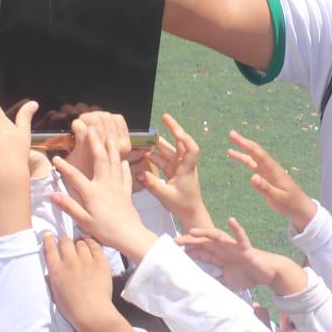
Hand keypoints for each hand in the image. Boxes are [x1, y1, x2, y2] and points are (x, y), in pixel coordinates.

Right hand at [43, 234, 134, 331]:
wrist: (92, 313)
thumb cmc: (71, 308)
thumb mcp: (55, 293)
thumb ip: (52, 279)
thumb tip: (51, 271)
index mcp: (56, 270)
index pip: (49, 247)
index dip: (48, 239)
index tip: (49, 235)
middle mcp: (69, 261)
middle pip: (65, 241)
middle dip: (64, 240)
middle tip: (66, 243)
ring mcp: (86, 260)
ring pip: (80, 242)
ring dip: (79, 242)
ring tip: (80, 246)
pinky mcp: (100, 261)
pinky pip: (95, 246)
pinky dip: (91, 243)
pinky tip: (91, 245)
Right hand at [51, 125, 155, 262]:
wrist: (129, 235)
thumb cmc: (104, 230)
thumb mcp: (83, 221)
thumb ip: (68, 206)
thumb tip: (52, 195)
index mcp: (92, 192)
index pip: (74, 176)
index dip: (64, 167)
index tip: (55, 158)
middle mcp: (105, 185)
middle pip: (100, 159)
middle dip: (95, 143)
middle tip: (91, 128)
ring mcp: (117, 187)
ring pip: (115, 163)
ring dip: (111, 148)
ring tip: (109, 136)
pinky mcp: (126, 193)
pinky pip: (125, 175)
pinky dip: (124, 167)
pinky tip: (123, 161)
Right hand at [141, 113, 212, 229]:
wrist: (191, 214)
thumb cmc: (183, 205)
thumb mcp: (165, 195)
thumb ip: (152, 184)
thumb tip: (139, 174)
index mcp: (187, 168)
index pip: (191, 148)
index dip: (184, 137)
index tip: (175, 129)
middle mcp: (185, 165)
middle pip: (180, 143)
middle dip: (173, 129)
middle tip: (164, 116)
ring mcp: (180, 168)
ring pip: (170, 151)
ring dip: (160, 144)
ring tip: (148, 137)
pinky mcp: (175, 172)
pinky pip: (165, 160)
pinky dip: (156, 157)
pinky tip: (146, 154)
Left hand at [176, 218, 306, 295]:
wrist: (266, 273)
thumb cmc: (248, 275)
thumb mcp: (227, 281)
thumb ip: (215, 281)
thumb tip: (202, 289)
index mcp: (219, 257)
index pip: (200, 253)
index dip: (188, 252)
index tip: (173, 252)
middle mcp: (224, 249)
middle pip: (204, 243)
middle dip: (190, 241)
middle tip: (175, 241)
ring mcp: (234, 247)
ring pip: (217, 236)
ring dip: (205, 232)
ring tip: (193, 231)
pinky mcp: (246, 248)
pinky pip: (241, 236)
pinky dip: (237, 228)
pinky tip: (231, 220)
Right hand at [227, 131, 315, 232]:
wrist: (299, 207)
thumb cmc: (290, 203)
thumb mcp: (277, 198)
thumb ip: (265, 188)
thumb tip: (252, 177)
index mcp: (274, 171)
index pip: (259, 155)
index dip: (248, 146)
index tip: (238, 139)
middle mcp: (270, 168)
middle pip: (255, 152)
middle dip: (243, 143)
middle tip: (231, 134)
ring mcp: (268, 172)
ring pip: (253, 158)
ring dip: (242, 150)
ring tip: (230, 144)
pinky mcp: (266, 176)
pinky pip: (253, 165)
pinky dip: (245, 159)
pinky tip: (237, 156)